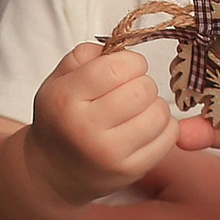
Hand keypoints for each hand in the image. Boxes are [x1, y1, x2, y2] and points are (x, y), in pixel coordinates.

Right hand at [29, 44, 176, 206]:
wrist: (52, 173)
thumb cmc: (60, 120)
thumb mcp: (58, 81)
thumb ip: (85, 56)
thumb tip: (121, 46)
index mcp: (65, 99)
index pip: (117, 67)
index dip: (130, 61)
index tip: (125, 68)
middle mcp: (85, 128)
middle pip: (143, 89)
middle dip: (143, 83)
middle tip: (130, 92)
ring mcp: (109, 154)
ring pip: (160, 113)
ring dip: (155, 106)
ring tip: (136, 111)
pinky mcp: (129, 171)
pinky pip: (168, 137)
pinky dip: (163, 128)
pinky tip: (144, 129)